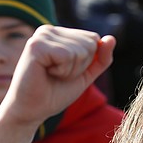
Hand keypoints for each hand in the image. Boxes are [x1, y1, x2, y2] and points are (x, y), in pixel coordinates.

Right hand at [0, 26, 114, 129]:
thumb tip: (111, 38)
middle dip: (80, 66)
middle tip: (58, 76)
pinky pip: (68, 55)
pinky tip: (46, 74)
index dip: (86, 63)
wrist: (31, 112)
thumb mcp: (84, 75)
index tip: (65, 73)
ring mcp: (41, 36)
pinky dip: (63, 71)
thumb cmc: (53, 94)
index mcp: (58, 33)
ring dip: (70, 71)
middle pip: (90, 43)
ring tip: (51, 75)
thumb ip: (100, 58)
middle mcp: (49, 30)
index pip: (93, 39)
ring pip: (81, 50)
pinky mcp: (36, 46)